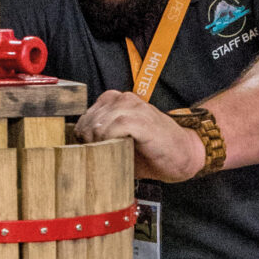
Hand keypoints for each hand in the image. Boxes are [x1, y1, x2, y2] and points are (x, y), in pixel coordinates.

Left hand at [76, 89, 206, 180]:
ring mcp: (133, 107)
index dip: (82, 139)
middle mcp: (123, 99)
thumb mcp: (119, 142)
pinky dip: (110, 144)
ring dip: (99, 145)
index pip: (84, 117)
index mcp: (116, 101)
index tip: (89, 154)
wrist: (183, 154)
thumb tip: (75, 152)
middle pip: (87, 122)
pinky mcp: (141, 120)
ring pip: (97, 125)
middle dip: (89, 144)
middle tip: (100, 159)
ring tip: (110, 157)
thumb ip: (99, 140)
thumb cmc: (151, 151)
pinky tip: (119, 152)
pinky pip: (111, 130)